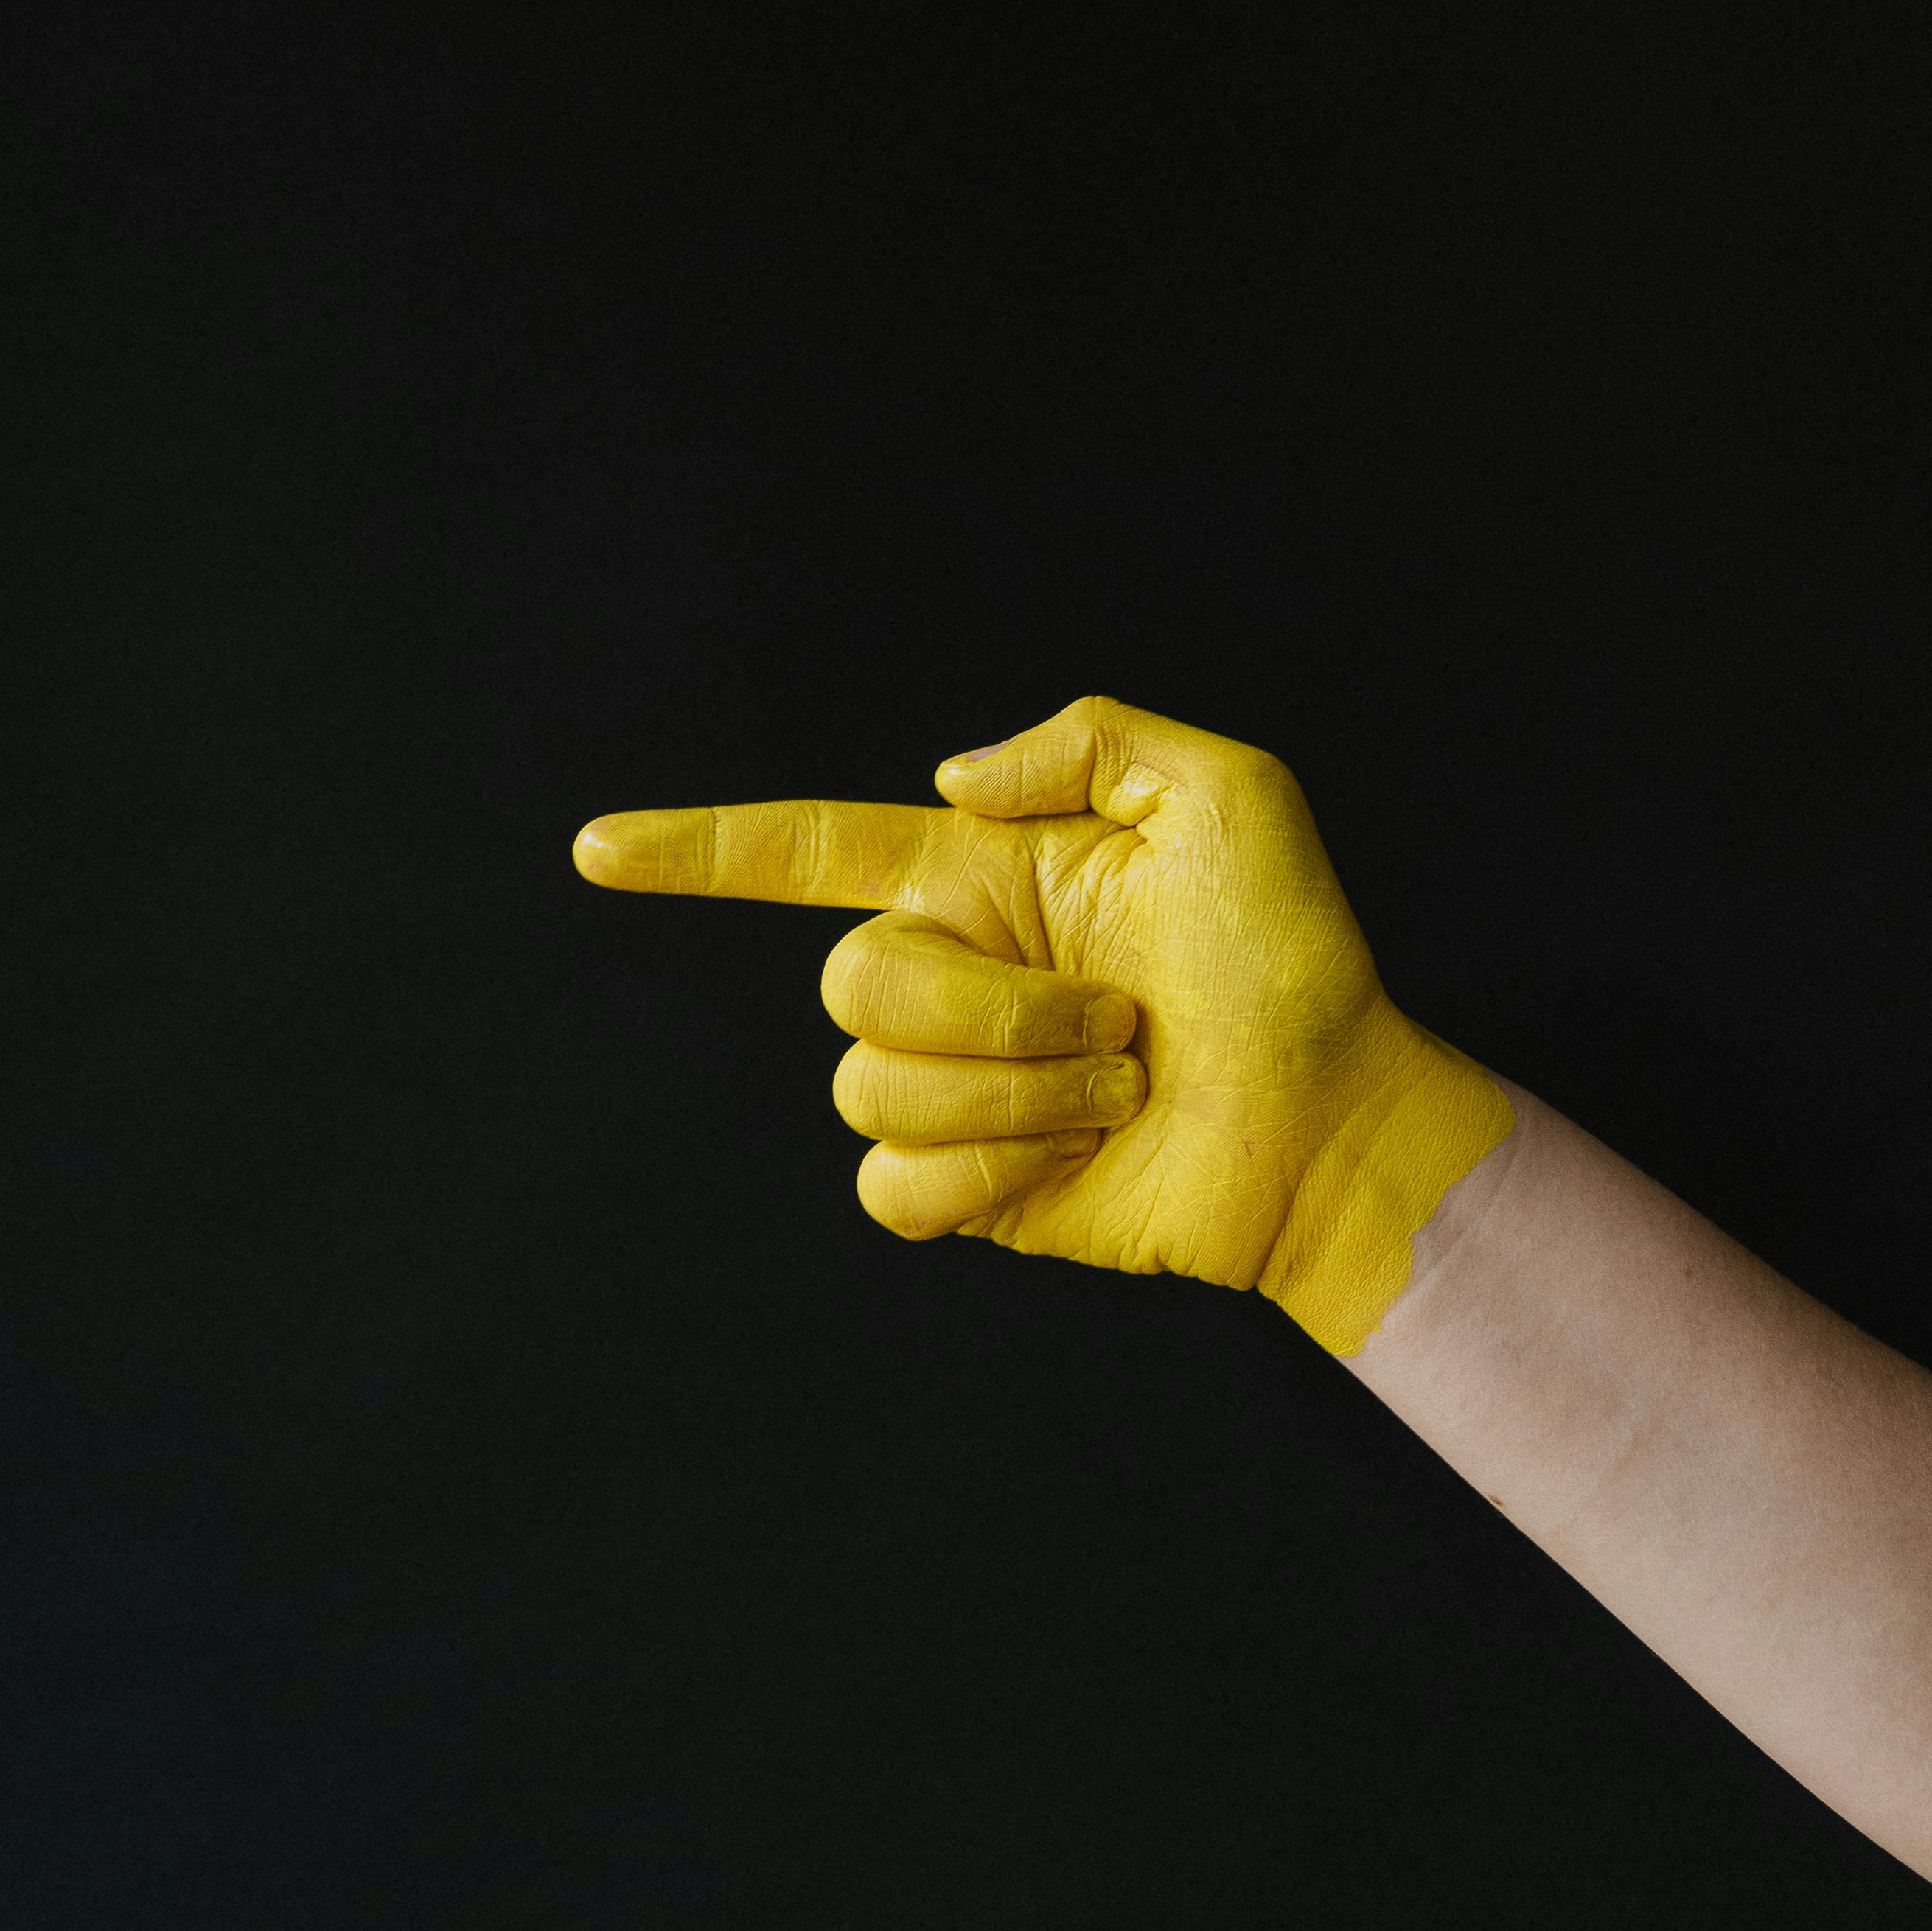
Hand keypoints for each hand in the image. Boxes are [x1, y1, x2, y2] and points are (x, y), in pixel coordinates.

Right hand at [572, 690, 1511, 1351]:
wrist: (1336, 1122)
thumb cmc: (1297, 958)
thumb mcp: (1226, 794)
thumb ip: (1084, 739)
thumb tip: (942, 785)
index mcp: (982, 879)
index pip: (803, 851)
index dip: (696, 851)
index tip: (595, 849)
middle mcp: (950, 978)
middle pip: (852, 981)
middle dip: (994, 1008)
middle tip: (1124, 1021)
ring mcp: (953, 1091)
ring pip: (872, 1087)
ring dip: (1019, 1091)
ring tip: (1122, 1088)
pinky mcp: (969, 1191)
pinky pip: (892, 1186)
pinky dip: (989, 1171)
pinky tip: (1074, 1157)